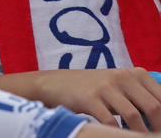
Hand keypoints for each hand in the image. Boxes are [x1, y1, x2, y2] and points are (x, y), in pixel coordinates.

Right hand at [25, 67, 160, 127]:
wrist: (56, 84)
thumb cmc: (94, 89)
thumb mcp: (120, 86)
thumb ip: (141, 98)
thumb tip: (160, 121)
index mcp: (135, 74)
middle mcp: (122, 77)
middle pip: (153, 107)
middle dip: (158, 128)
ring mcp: (105, 86)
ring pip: (134, 115)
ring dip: (139, 133)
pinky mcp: (89, 98)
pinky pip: (110, 121)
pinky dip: (116, 132)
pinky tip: (116, 135)